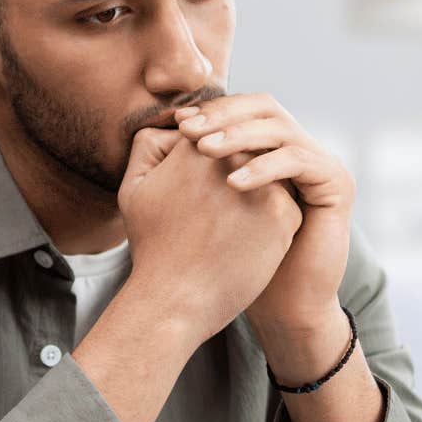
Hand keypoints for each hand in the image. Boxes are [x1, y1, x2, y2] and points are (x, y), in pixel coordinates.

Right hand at [117, 123, 304, 342]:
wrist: (177, 298)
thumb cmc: (153, 247)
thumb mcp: (134, 188)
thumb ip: (149, 145)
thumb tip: (178, 123)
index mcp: (198, 145)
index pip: (220, 135)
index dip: (212, 162)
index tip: (203, 193)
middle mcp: (235, 157)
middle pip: (248, 154)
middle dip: (239, 176)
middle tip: (220, 213)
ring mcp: (264, 184)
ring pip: (271, 177)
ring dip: (261, 195)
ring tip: (234, 227)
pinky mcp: (285, 213)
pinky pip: (287, 206)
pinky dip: (272, 223)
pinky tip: (249, 243)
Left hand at [172, 93, 355, 335]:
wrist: (281, 303)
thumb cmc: (238, 261)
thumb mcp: (208, 206)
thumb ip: (191, 168)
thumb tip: (159, 129)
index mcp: (272, 149)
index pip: (243, 109)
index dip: (211, 111)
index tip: (176, 122)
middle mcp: (299, 148)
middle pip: (264, 107)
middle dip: (224, 116)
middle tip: (189, 130)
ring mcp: (320, 163)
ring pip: (279, 129)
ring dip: (238, 135)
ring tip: (203, 150)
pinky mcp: (337, 183)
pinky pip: (298, 161)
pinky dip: (264, 167)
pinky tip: (232, 183)